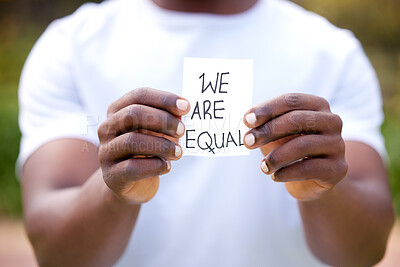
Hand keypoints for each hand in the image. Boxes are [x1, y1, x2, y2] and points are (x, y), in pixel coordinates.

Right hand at [98, 87, 189, 203]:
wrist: (132, 185)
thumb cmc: (148, 152)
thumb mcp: (158, 133)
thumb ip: (168, 121)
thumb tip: (183, 112)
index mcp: (117, 111)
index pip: (139, 95)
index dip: (164, 99)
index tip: (186, 107)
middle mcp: (107, 128)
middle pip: (132, 114)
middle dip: (162, 120)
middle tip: (182, 130)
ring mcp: (106, 152)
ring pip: (132, 141)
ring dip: (161, 145)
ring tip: (178, 153)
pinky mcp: (111, 175)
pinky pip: (132, 168)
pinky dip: (154, 166)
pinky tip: (166, 167)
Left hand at [243, 93, 347, 200]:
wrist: (309, 182)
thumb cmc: (288, 150)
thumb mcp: (275, 134)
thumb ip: (263, 124)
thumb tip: (246, 119)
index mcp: (317, 105)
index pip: (291, 101)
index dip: (267, 109)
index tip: (246, 121)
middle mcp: (332, 121)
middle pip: (297, 120)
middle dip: (268, 131)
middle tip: (248, 142)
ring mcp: (338, 144)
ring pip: (302, 145)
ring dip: (276, 156)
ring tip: (263, 166)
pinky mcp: (338, 168)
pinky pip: (308, 168)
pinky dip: (286, 173)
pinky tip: (274, 176)